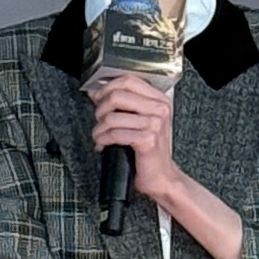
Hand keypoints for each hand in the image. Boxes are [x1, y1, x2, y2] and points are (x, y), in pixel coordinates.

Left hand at [89, 67, 183, 201]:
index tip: (98, 97)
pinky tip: (103, 144)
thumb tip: (97, 92)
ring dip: (99, 129)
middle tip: (99, 121)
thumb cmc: (151, 152)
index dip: (108, 87)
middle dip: (100, 109)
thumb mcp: (140, 121)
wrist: (162, 177)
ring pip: (112, 116)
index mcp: (160, 100)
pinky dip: (103, 139)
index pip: (128, 81)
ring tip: (100, 136)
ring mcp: (155, 124)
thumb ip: (122, 105)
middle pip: (117, 95)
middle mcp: (160, 109)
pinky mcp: (148, 140)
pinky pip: (115, 133)